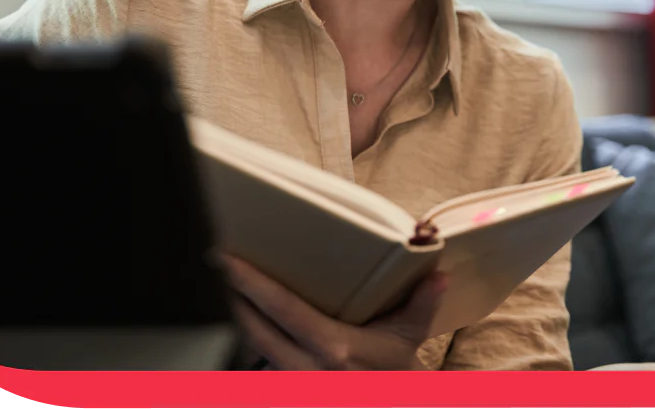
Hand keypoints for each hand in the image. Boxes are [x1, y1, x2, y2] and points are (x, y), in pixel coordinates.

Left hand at [220, 253, 447, 370]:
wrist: (390, 403)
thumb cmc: (395, 373)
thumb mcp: (410, 337)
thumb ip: (422, 303)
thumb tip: (439, 274)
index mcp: (333, 348)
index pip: (281, 308)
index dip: (249, 283)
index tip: (225, 259)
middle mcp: (306, 369)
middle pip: (252, 327)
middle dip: (230, 295)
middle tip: (215, 264)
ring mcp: (294, 385)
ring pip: (250, 349)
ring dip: (235, 319)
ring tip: (223, 289)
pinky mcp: (289, 391)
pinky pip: (257, 367)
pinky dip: (247, 344)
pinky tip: (240, 322)